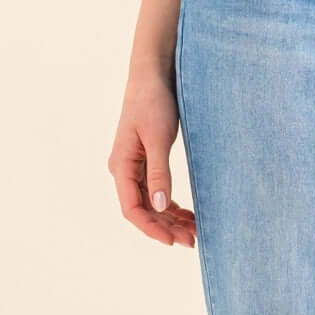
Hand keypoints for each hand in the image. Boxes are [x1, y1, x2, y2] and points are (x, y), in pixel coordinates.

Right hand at [107, 74, 196, 246]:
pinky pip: (155, 189)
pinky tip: (186, 212)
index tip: (173, 241)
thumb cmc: (153, 101)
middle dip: (166, 226)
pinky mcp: (145, 158)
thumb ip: (159, 173)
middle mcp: (124, 169)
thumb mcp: (158, 138)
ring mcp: (134, 165)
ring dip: (170, 218)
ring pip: (150, 201)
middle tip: (193, 240)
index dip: (152, 228)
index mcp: (121, 166)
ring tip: (193, 231)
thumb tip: (160, 207)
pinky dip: (170, 203)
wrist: (153, 73)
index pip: (133, 210)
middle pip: (143, 209)